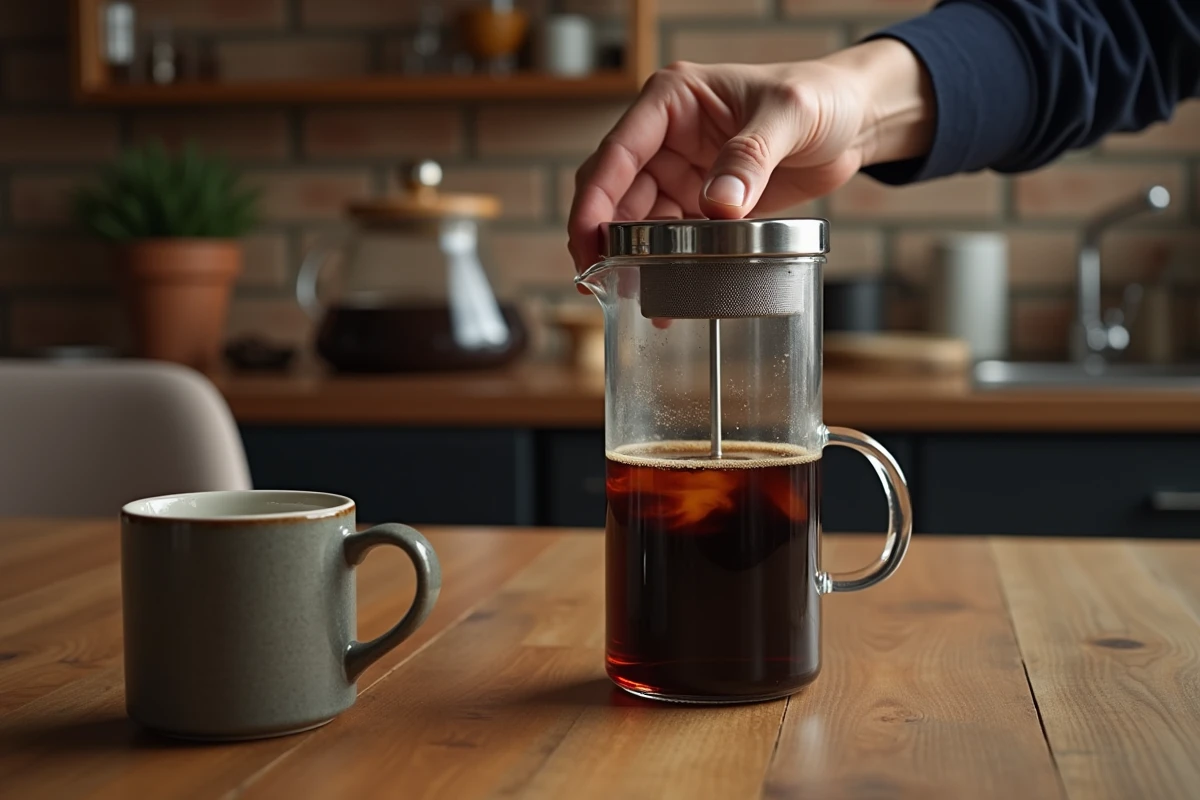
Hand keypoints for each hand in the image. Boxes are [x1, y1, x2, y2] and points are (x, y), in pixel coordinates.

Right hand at [567, 39, 933, 274]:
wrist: (852, 122)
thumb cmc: (820, 98)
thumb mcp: (789, 116)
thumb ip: (751, 156)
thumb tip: (717, 204)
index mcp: (672, 100)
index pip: (618, 152)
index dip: (595, 200)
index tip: (587, 242)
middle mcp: (665, 136)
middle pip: (614, 191)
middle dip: (602, 237)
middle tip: (600, 281)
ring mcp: (680, 170)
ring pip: (636, 221)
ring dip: (632, 258)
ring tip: (636, 296)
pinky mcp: (699, 203)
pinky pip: (670, 238)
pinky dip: (664, 266)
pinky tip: (668, 294)